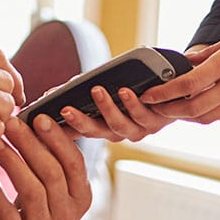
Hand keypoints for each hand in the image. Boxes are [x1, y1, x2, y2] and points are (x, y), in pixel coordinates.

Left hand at [0, 114, 91, 219]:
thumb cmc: (42, 216)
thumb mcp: (58, 194)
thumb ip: (54, 164)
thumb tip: (39, 122)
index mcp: (81, 197)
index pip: (74, 162)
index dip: (57, 139)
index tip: (39, 117)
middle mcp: (67, 213)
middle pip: (51, 172)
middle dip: (30, 144)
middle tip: (10, 123)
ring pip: (30, 189)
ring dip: (10, 161)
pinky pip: (5, 212)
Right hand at [58, 85, 174, 142]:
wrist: (175, 90)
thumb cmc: (135, 87)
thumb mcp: (107, 90)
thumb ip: (83, 90)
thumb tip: (53, 92)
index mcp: (102, 126)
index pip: (76, 131)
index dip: (60, 129)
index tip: (43, 122)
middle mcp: (117, 132)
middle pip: (95, 132)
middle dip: (78, 121)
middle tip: (65, 110)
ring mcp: (137, 129)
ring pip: (119, 125)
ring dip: (106, 108)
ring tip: (96, 90)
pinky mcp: (156, 121)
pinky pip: (142, 115)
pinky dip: (132, 103)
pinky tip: (125, 91)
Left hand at [141, 29, 219, 122]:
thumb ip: (211, 52)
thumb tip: (185, 61)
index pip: (188, 83)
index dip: (165, 92)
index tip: (148, 94)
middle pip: (192, 107)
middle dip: (169, 110)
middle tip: (154, 107)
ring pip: (206, 117)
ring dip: (185, 116)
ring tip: (172, 109)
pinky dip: (205, 115)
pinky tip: (197, 108)